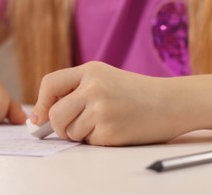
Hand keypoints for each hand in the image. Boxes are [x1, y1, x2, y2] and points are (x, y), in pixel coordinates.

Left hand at [31, 61, 189, 145]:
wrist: (171, 102)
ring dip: (80, 134)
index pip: (49, 84)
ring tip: (102, 123)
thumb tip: (40, 117)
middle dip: (57, 126)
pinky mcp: (111, 130)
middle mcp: (94, 87)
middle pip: (54, 114)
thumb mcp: (103, 79)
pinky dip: (97, 140)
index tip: (40, 116)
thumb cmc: (135, 92)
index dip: (41, 102)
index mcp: (91, 70)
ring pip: (69, 131)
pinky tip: (114, 129)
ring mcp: (102, 109)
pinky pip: (88, 142)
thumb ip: (73, 91)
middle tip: (69, 127)